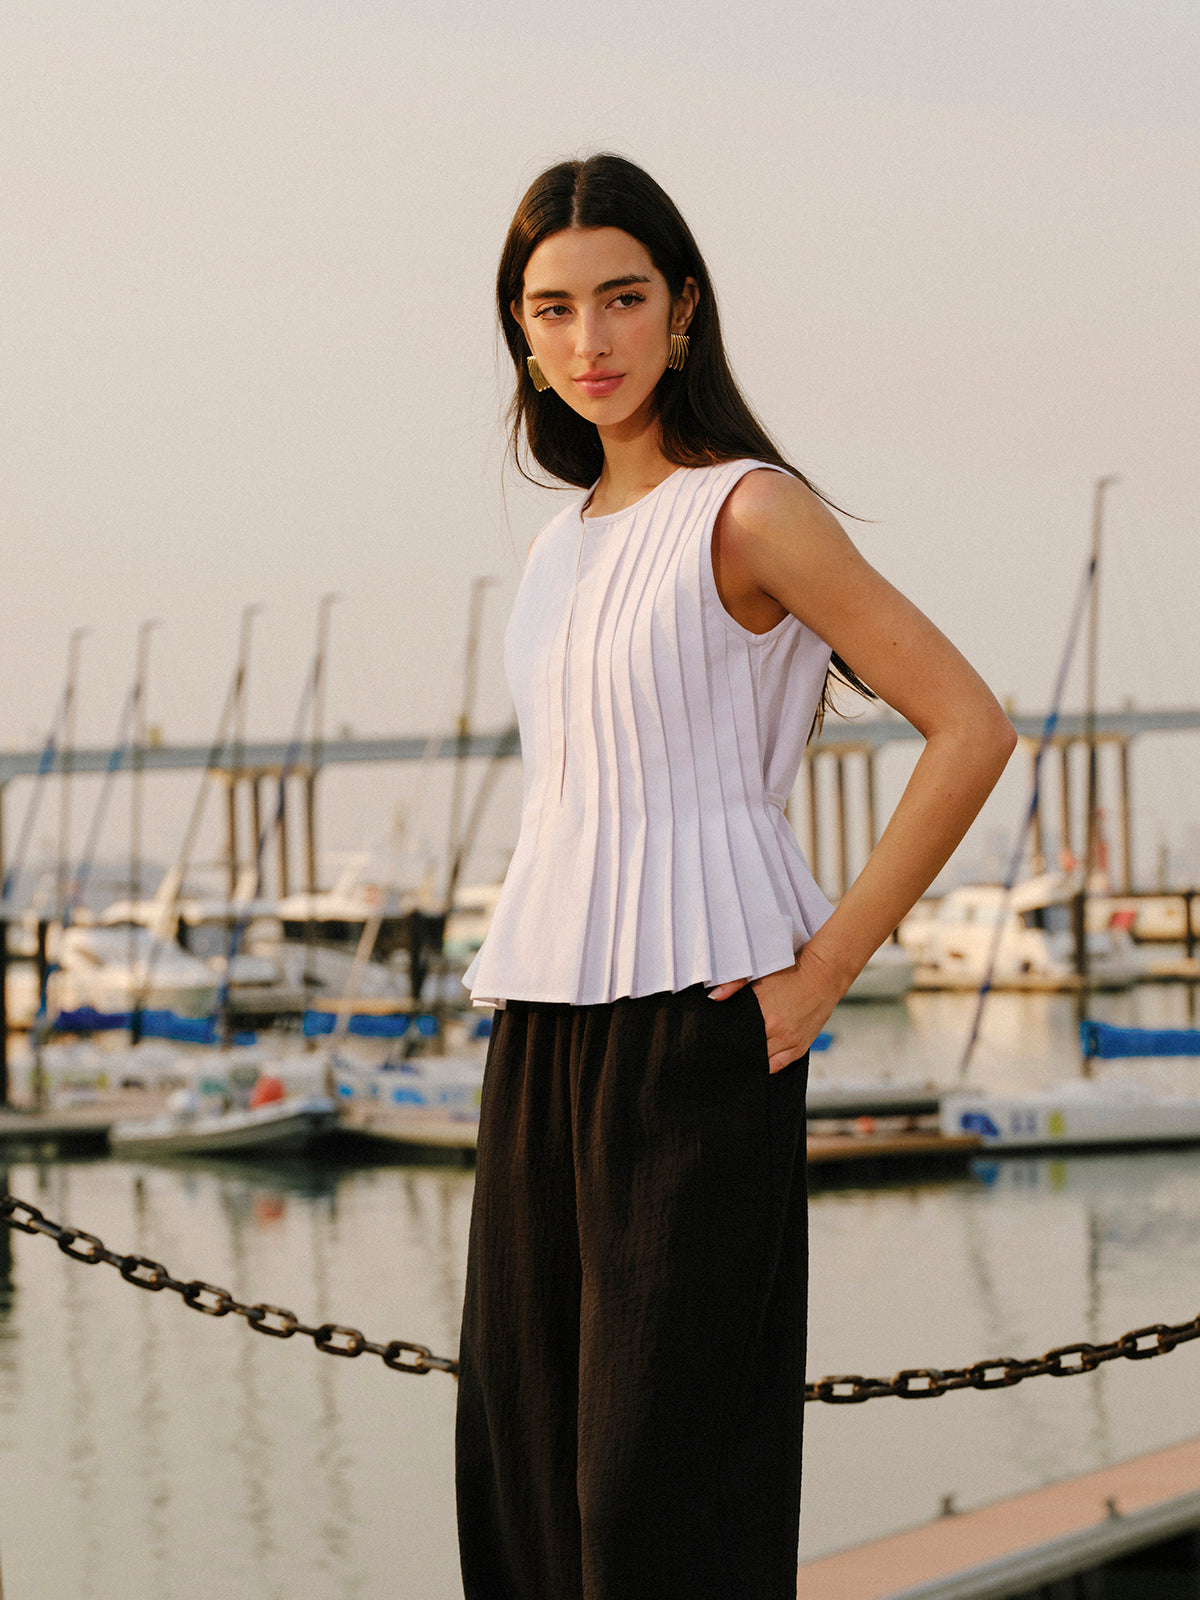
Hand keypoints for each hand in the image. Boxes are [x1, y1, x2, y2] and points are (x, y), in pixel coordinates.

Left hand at [709, 943, 844, 1072]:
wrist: (823, 975)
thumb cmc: (792, 971)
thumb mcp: (760, 972)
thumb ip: (734, 984)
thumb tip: (714, 997)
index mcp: (764, 1013)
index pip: (736, 1036)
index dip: (726, 1039)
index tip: (720, 1040)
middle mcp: (777, 1031)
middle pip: (748, 1050)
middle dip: (739, 1049)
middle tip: (730, 1046)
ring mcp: (790, 1041)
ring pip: (763, 1061)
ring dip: (753, 1057)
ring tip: (745, 1052)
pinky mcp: (801, 1047)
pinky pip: (779, 1065)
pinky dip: (768, 1064)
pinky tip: (761, 1059)